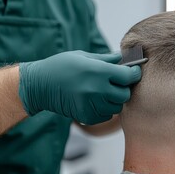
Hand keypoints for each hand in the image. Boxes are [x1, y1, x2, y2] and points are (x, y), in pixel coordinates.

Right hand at [19, 51, 140, 124]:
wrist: (39, 85)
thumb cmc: (61, 66)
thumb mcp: (84, 57)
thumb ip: (106, 60)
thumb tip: (123, 58)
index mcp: (98, 72)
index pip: (129, 76)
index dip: (134, 73)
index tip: (134, 71)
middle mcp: (97, 90)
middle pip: (125, 94)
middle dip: (124, 88)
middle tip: (117, 82)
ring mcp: (92, 105)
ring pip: (117, 107)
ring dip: (114, 100)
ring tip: (103, 91)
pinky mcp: (87, 116)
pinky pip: (106, 116)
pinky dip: (104, 109)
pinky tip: (94, 100)